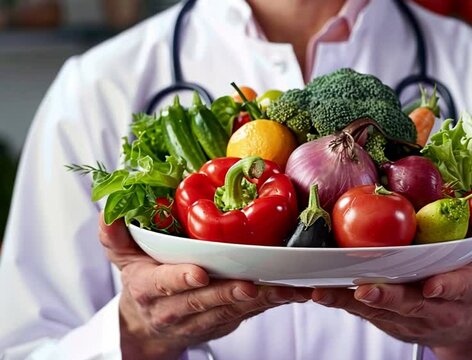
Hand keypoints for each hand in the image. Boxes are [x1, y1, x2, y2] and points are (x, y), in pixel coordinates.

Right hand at [98, 214, 311, 359]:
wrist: (149, 328)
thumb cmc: (143, 283)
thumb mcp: (122, 259)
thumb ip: (115, 237)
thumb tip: (108, 212)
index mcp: (150, 288)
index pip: (164, 284)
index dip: (181, 280)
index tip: (199, 274)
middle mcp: (176, 309)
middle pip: (204, 302)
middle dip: (228, 294)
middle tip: (250, 284)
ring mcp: (204, 318)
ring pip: (232, 311)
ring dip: (259, 300)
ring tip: (283, 289)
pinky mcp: (226, 320)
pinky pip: (249, 313)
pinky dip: (271, 303)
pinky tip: (291, 292)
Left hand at [311, 210, 471, 359]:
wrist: (456, 324)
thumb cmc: (468, 284)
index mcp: (460, 290)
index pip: (457, 289)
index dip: (446, 288)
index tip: (434, 287)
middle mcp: (430, 307)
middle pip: (408, 304)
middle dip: (388, 298)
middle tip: (366, 289)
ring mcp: (402, 315)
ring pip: (375, 309)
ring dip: (349, 301)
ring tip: (323, 290)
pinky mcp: (379, 315)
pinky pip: (356, 308)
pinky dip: (335, 300)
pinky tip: (312, 289)